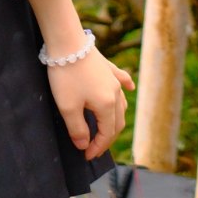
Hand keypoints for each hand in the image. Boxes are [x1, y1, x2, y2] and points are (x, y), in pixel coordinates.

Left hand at [47, 45, 132, 160]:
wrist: (66, 41)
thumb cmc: (66, 75)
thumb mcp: (68, 107)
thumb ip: (78, 129)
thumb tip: (84, 145)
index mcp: (107, 105)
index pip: (107, 134)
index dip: (98, 148)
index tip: (86, 156)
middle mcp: (115, 93)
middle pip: (117, 122)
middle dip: (107, 138)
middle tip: (93, 147)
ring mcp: (112, 78)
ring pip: (120, 104)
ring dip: (115, 119)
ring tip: (106, 128)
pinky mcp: (107, 66)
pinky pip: (121, 79)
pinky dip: (126, 87)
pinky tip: (130, 88)